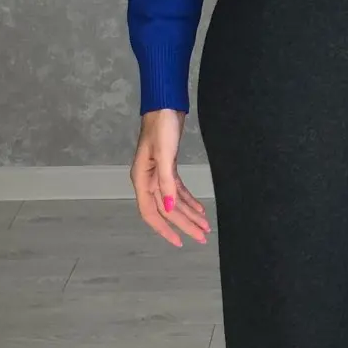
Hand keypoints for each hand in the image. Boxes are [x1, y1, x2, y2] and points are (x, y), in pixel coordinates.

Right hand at [130, 108, 209, 248]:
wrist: (165, 105)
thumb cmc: (161, 126)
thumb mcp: (165, 155)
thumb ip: (166, 183)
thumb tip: (168, 208)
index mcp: (142, 179)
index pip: (151, 213)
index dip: (165, 229)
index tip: (180, 242)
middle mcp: (148, 180)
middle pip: (166, 210)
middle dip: (184, 224)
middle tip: (202, 236)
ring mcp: (158, 174)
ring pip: (173, 201)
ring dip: (189, 214)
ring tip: (205, 226)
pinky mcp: (168, 167)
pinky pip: (178, 190)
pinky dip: (189, 200)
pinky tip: (199, 209)